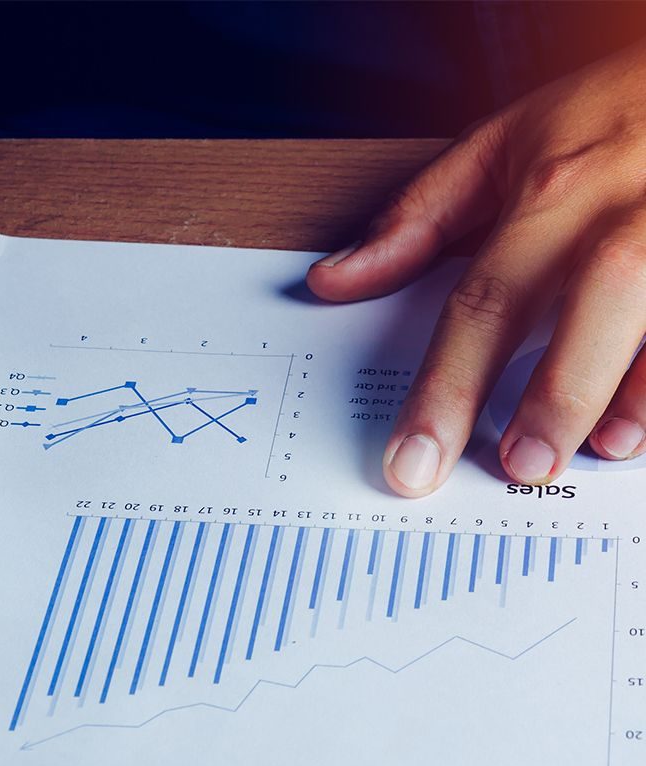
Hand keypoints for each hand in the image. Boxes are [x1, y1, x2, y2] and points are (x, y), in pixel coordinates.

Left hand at [306, 39, 645, 496]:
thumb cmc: (601, 116)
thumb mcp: (498, 146)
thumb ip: (415, 218)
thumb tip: (332, 281)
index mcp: (554, 191)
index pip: (486, 300)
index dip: (444, 389)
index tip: (413, 461)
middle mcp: (625, 207)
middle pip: (597, 295)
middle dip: (555, 392)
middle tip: (516, 469)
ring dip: (636, 388)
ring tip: (595, 453)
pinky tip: (643, 429)